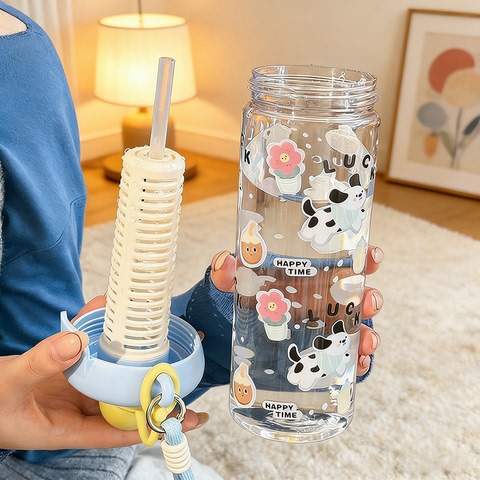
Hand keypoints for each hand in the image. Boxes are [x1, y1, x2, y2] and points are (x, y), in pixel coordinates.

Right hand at [0, 296, 205, 450]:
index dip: (155, 424)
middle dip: (153, 386)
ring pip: (113, 372)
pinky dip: (101, 332)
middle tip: (182, 368)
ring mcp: (77, 386)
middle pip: (126, 399)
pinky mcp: (69, 367)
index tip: (186, 416)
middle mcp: (80, 408)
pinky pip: (91, 350)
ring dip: (131, 356)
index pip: (122, 431)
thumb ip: (40, 364)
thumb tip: (76, 341)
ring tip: (154, 335)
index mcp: (71, 429)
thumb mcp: (10, 387)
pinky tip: (109, 312)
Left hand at [210, 246, 383, 376]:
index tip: (372, 256)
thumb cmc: (233, 301)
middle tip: (369, 302)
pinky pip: (342, 359)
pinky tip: (357, 366)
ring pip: (354, 330)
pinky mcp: (314, 356)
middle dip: (370, 298)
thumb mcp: (228, 285)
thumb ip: (225, 273)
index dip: (363, 258)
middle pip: (356, 297)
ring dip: (367, 335)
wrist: (223, 335)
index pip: (342, 263)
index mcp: (306, 278)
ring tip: (365, 342)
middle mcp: (319, 302)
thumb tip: (226, 261)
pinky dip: (355, 363)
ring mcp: (320, 329)